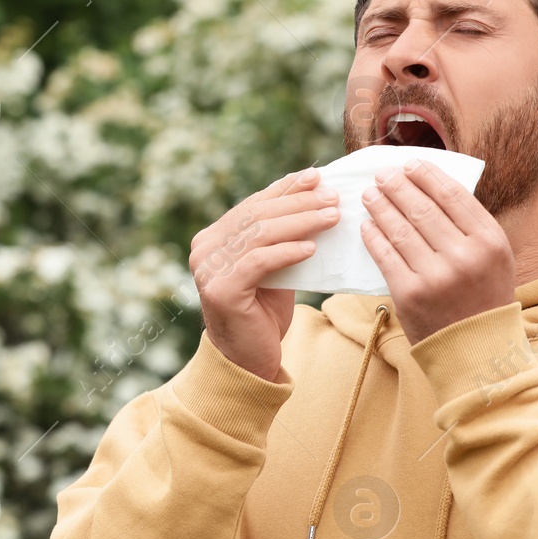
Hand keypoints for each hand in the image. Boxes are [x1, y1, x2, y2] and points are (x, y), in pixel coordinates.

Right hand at [191, 167, 340, 381]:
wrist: (246, 361)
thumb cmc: (262, 314)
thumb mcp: (273, 268)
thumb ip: (280, 238)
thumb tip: (315, 198)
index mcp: (213, 238)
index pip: (253, 205)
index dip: (285, 188)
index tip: (316, 177)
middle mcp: (204, 249)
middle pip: (257, 215)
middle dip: (299, 203)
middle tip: (332, 197)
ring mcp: (208, 269)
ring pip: (260, 234)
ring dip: (301, 223)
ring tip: (332, 217)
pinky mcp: (221, 290)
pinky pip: (260, 261)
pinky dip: (288, 251)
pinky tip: (312, 248)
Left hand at [359, 160, 515, 347]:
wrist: (475, 349)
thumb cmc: (484, 297)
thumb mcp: (495, 257)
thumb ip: (471, 224)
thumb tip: (433, 186)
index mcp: (489, 240)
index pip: (453, 195)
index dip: (427, 175)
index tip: (410, 164)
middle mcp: (465, 255)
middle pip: (422, 208)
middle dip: (397, 187)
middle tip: (382, 175)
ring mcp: (436, 275)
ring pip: (400, 228)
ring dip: (380, 206)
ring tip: (370, 195)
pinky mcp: (410, 294)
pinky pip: (385, 255)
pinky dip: (373, 236)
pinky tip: (367, 225)